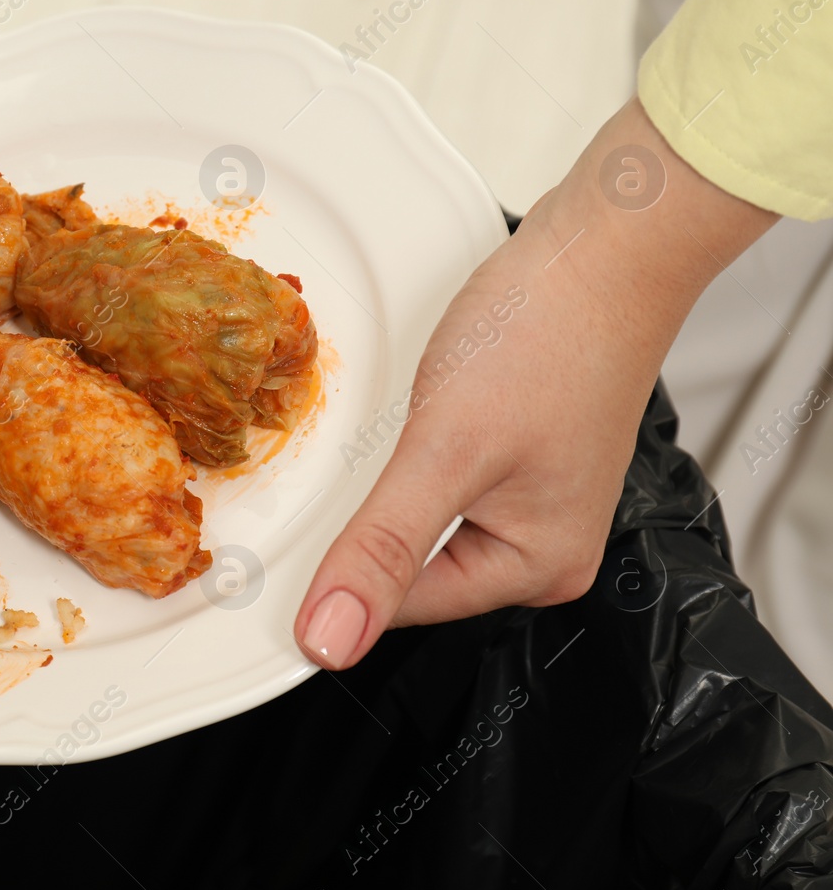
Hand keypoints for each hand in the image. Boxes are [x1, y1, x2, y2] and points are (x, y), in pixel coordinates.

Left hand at [293, 98, 778, 668]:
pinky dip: (410, 455)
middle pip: (411, 567)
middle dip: (369, 520)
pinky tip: (410, 417)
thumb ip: (382, 551)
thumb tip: (332, 641)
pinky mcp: (515, 454)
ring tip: (389, 431)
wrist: (598, 248)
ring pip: (420, 519)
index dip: (342, 569)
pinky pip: (438, 480)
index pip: (402, 605)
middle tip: (351, 461)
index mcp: (537, 569)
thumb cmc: (546, 338)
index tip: (292, 540)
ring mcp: (531, 498)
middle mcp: (542, 546)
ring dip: (386, 485)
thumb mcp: (444, 454)